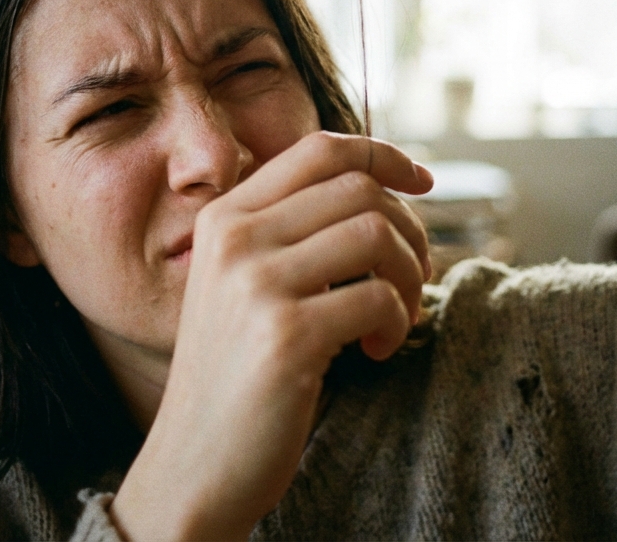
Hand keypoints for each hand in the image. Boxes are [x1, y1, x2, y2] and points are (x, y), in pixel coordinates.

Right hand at [112, 132, 432, 540]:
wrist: (193, 465)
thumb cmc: (235, 374)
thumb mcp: (242, 284)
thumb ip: (290, 233)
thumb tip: (382, 191)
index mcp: (224, 217)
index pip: (320, 150)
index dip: (385, 156)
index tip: (423, 182)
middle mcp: (234, 237)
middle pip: (359, 188)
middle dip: (409, 230)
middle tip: (412, 279)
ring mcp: (256, 284)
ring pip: (376, 233)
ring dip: (408, 276)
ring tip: (394, 318)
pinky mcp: (287, 335)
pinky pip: (379, 297)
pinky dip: (396, 323)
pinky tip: (373, 353)